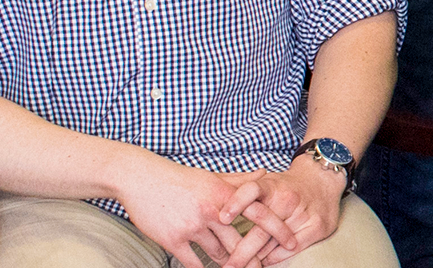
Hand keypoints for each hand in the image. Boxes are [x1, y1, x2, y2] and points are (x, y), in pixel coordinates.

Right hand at [108, 157, 266, 267]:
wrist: (140, 178)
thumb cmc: (178, 178)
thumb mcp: (211, 176)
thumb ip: (240, 179)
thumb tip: (265, 173)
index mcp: (224, 194)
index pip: (260, 214)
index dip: (278, 230)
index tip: (292, 243)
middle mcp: (212, 211)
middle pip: (241, 243)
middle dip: (254, 259)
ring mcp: (192, 227)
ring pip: (219, 255)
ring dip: (230, 265)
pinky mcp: (173, 239)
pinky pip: (193, 262)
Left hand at [220, 156, 350, 261]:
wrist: (323, 178)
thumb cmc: (287, 184)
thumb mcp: (266, 180)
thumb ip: (241, 190)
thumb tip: (214, 205)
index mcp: (272, 185)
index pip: (251, 190)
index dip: (236, 202)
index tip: (222, 218)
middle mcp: (288, 199)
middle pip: (261, 229)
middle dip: (241, 251)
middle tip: (227, 266)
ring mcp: (303, 213)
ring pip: (274, 243)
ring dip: (256, 258)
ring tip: (242, 267)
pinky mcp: (317, 226)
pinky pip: (291, 249)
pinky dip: (275, 258)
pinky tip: (264, 262)